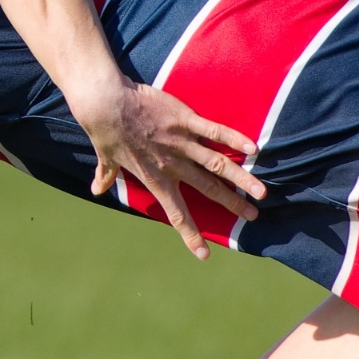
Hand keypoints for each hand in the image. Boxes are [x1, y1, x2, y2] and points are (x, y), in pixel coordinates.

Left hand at [77, 79, 263, 259]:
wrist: (106, 104)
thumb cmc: (105, 130)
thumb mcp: (106, 157)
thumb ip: (106, 174)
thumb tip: (96, 189)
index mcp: (155, 178)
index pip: (176, 213)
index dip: (190, 234)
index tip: (203, 254)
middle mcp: (172, 164)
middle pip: (208, 189)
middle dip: (232, 204)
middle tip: (253, 216)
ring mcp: (180, 142)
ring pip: (217, 164)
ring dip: (241, 179)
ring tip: (261, 192)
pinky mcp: (184, 120)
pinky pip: (214, 131)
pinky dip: (234, 139)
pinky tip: (253, 148)